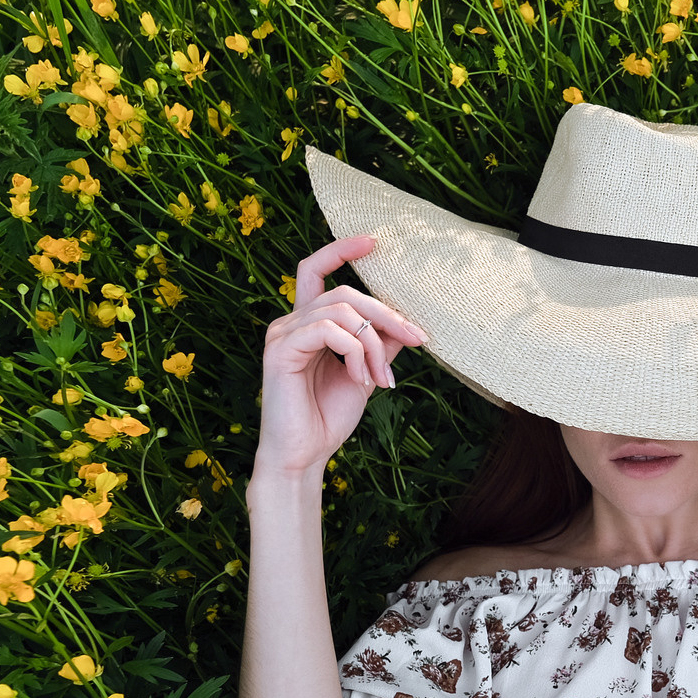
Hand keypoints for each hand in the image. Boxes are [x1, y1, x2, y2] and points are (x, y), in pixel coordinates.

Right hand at [251, 236, 428, 479]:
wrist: (304, 456)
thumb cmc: (328, 417)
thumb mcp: (365, 374)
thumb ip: (379, 344)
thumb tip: (405, 322)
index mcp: (307, 323)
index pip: (316, 269)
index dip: (341, 249)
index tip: (374, 241)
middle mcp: (290, 322)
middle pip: (344, 293)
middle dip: (386, 314)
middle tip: (417, 339)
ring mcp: (282, 334)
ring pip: (342, 312)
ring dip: (374, 345)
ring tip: (382, 379)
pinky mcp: (280, 350)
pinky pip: (330, 331)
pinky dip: (356, 353)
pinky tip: (362, 380)